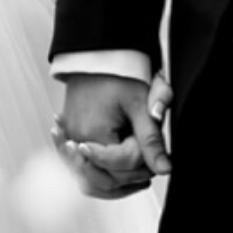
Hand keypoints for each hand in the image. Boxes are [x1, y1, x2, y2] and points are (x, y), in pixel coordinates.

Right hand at [55, 73, 169, 197]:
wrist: (98, 52)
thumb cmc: (119, 73)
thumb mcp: (140, 104)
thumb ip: (151, 139)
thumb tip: (164, 169)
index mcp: (92, 133)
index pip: (121, 167)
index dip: (142, 164)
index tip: (153, 156)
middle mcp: (75, 139)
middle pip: (103, 179)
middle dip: (129, 176)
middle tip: (148, 167)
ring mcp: (69, 137)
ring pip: (89, 179)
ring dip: (114, 181)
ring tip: (136, 176)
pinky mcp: (68, 134)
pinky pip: (80, 166)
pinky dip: (99, 172)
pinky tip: (116, 172)